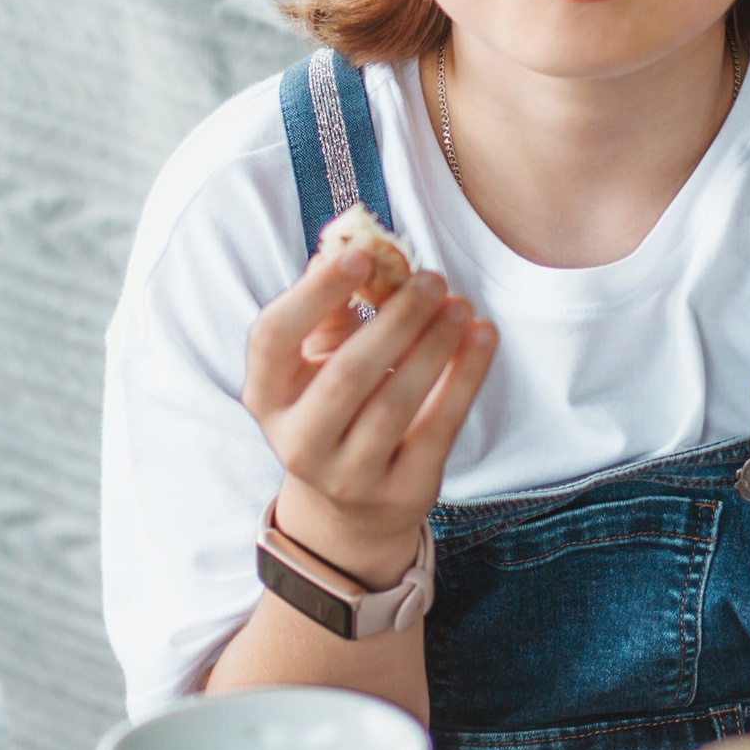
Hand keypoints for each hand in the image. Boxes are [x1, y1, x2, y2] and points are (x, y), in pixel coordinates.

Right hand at [243, 247, 498, 588]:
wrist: (349, 509)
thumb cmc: (332, 407)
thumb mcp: (315, 362)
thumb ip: (330, 308)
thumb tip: (354, 240)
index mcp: (266, 398)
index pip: (273, 340)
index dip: (313, 294)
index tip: (359, 253)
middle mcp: (298, 443)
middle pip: (347, 374)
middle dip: (396, 320)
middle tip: (432, 279)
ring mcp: (349, 476)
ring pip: (396, 403)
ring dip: (435, 345)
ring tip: (460, 304)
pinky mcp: (402, 492)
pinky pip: (440, 428)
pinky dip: (466, 377)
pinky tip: (483, 337)